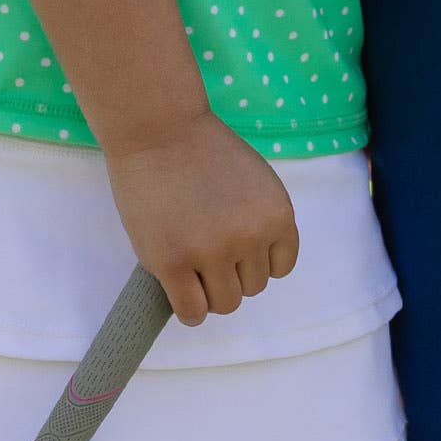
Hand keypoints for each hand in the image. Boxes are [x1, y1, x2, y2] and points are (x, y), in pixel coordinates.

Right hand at [102, 110, 299, 325]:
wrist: (160, 129)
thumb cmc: (204, 148)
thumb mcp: (256, 182)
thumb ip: (260, 220)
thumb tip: (250, 264)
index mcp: (278, 216)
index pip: (280, 267)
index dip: (255, 260)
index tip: (235, 249)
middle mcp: (251, 238)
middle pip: (252, 288)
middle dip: (231, 273)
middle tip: (206, 252)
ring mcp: (211, 253)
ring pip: (224, 303)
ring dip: (210, 292)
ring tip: (191, 268)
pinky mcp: (173, 264)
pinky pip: (192, 311)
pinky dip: (190, 310)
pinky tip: (179, 291)